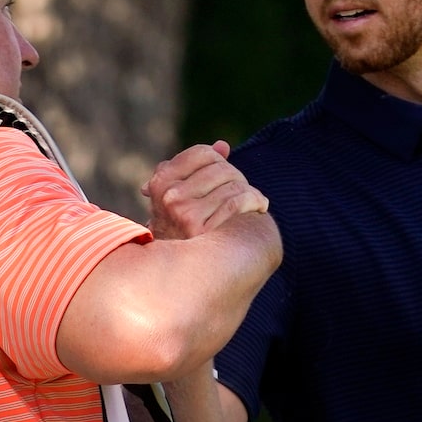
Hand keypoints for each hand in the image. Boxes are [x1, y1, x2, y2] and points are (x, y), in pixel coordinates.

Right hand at [144, 142, 269, 240]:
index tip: (227, 176)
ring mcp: (184, 212)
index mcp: (161, 182)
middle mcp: (170, 196)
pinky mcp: (201, 229)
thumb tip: (224, 146)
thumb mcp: (180, 197)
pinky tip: (260, 208)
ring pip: (232, 184)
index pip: (201, 154)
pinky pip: (237, 202)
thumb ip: (196, 170)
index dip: (220, 161)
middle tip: (243, 192)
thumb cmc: (182, 232)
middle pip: (220, 168)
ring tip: (255, 201)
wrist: (179, 275)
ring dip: (249, 192)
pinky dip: (254, 201)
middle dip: (237, 178)